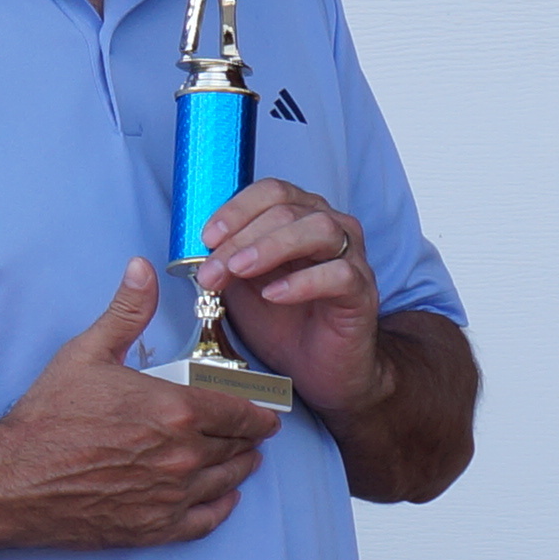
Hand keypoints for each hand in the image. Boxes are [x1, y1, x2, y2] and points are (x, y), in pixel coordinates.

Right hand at [0, 265, 278, 550]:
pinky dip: (220, 508)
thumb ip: (126, 311)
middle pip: (238, 448)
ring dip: (239, 470)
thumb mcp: (87, 353)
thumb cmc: (48, 415)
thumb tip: (142, 268)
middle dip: (248, 440)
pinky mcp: (155, 528)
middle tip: (250, 436)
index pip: (241, 414)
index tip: (265, 415)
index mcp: (177, 410)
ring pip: (227, 483)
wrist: (13, 478)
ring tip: (241, 462)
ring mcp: (171, 495)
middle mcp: (184, 456)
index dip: (258, 414)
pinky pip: (206, 521)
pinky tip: (222, 498)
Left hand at [203, 179, 387, 415]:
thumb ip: (225, 260)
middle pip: (287, 211)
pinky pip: (339, 274)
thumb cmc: (281, 319)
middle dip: (241, 238)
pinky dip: (302, 282)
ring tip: (240, 271)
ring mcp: (351, 257)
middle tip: (213, 270)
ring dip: (271, 247)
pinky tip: (274, 295)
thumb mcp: (241, 284)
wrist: (315, 367)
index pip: (271, 192)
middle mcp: (329, 227)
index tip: (207, 237)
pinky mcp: (362, 291)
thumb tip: (196, 248)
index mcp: (300, 216)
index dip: (237, 209)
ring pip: (318, 229)